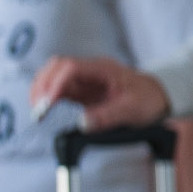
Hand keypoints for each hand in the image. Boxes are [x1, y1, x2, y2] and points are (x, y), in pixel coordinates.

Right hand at [30, 55, 169, 129]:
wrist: (155, 97)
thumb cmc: (147, 99)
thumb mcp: (132, 110)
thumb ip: (107, 116)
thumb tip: (82, 124)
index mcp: (103, 69)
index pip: (71, 68)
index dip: (55, 83)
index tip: (48, 103)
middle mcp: (89, 70)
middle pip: (55, 67)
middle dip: (42, 86)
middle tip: (38, 109)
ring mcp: (82, 78)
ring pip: (51, 75)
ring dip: (40, 90)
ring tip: (38, 111)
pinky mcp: (78, 89)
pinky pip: (55, 87)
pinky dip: (45, 96)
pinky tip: (43, 108)